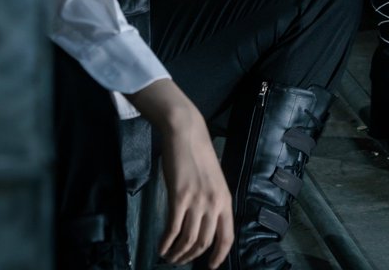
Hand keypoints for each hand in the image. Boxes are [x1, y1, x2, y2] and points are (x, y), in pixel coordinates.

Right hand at [126, 80, 232, 266]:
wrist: (186, 133)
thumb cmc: (198, 154)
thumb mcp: (214, 180)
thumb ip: (213, 201)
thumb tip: (206, 225)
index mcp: (225, 200)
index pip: (227, 237)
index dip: (218, 256)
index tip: (209, 267)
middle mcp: (214, 203)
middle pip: (204, 242)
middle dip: (190, 257)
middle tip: (179, 261)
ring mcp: (196, 200)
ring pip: (188, 239)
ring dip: (177, 253)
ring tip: (168, 256)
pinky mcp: (179, 197)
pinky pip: (172, 229)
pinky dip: (166, 242)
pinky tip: (161, 246)